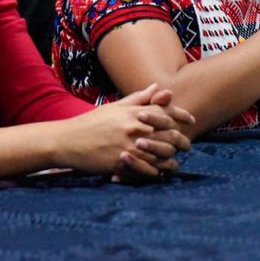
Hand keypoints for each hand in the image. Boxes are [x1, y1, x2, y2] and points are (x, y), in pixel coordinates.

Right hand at [50, 84, 191, 178]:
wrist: (68, 141)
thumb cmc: (92, 122)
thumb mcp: (116, 107)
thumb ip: (139, 99)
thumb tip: (159, 88)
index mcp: (134, 113)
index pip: (166, 113)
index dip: (182, 116)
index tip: (191, 121)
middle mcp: (134, 129)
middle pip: (168, 135)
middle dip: (181, 141)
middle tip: (187, 145)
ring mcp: (128, 147)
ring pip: (160, 155)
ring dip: (171, 159)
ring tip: (176, 162)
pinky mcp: (121, 164)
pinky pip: (145, 170)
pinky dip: (155, 172)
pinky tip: (160, 173)